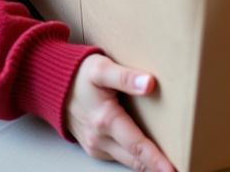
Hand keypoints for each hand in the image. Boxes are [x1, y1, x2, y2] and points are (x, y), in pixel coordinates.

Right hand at [65, 54, 174, 169]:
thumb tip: (150, 83)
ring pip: (127, 160)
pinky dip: (133, 158)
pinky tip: (145, 154)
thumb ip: (126, 77)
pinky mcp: (94, 146)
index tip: (172, 170)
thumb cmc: (78, 74)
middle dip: (155, 166)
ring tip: (165, 163)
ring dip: (145, 164)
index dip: (156, 160)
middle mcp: (100, 138)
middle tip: (177, 168)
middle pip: (134, 159)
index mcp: (105, 120)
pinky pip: (118, 156)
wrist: (52, 85)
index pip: (137, 146)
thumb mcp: (102, 68)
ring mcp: (96, 145)